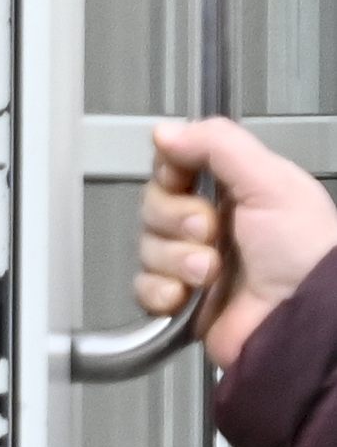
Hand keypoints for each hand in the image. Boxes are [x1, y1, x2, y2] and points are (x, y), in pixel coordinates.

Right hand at [138, 117, 336, 368]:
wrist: (298, 315)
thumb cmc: (303, 251)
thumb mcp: (269, 180)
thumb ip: (218, 144)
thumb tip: (166, 130)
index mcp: (233, 187)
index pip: (173, 168)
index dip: (171, 175)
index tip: (185, 181)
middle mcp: (210, 221)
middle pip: (154, 208)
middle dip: (177, 221)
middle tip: (211, 231)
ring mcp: (193, 261)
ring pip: (147, 248)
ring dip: (177, 261)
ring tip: (213, 272)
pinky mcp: (180, 299)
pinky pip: (143, 288)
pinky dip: (162, 292)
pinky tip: (189, 295)